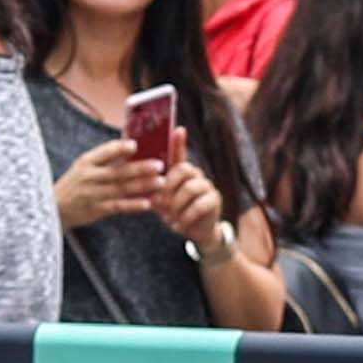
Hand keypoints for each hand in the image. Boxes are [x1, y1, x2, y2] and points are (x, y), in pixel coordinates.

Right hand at [55, 138, 162, 229]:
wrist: (55, 208)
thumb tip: (130, 147)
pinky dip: (133, 205)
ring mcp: (94, 194)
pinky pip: (118, 206)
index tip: (135, 145)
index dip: (120, 148)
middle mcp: (90, 176)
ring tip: (161, 182)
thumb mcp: (84, 166)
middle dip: (140, 168)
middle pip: (118, 171)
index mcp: (87, 161)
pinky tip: (147, 203)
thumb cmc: (75, 183)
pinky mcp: (97, 210)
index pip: (104, 152)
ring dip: (143, 185)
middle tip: (160, 165)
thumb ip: (104, 158)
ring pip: (122, 188)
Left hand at [154, 129, 227, 256]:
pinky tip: (179, 225)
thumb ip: (155, 195)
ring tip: (170, 218)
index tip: (179, 129)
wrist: (194, 232)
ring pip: (190, 188)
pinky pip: (199, 205)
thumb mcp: (161, 203)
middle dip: (169, 186)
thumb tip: (148, 193)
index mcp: (181, 173)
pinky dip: (186, 217)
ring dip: (177, 205)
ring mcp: (207, 186)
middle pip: (184, 169)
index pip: (179, 154)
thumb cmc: (175, 214)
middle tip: (161, 203)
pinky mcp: (214, 200)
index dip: (179, 142)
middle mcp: (195, 175)